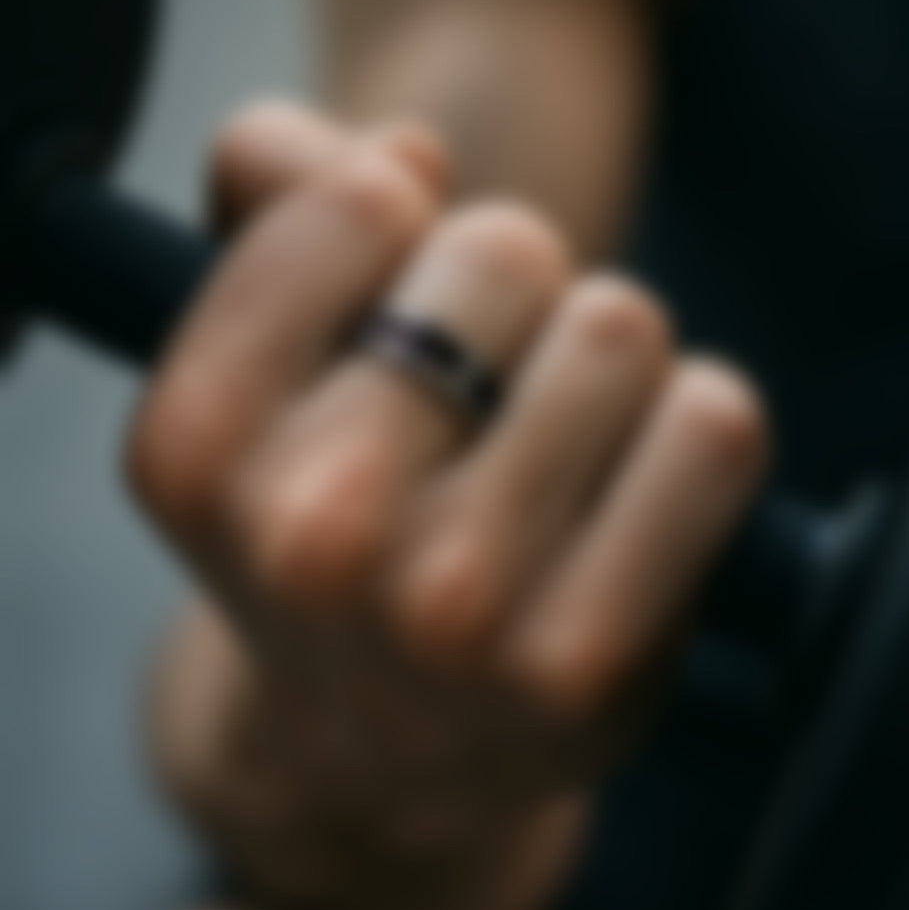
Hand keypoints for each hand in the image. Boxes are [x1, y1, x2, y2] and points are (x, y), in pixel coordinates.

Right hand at [130, 101, 768, 909]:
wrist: (389, 755)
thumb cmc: (340, 520)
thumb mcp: (261, 372)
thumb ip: (283, 209)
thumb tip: (402, 155)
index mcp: (196, 443)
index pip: (361, 199)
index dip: (399, 216)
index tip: (393, 288)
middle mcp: (308, 534)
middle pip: (507, 254)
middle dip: (518, 290)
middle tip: (490, 384)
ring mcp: (448, 612)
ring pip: (617, 332)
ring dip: (611, 363)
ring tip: (560, 447)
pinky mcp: (582, 664)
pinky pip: (711, 431)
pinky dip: (699, 433)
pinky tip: (637, 493)